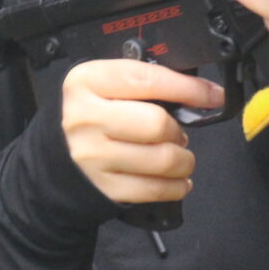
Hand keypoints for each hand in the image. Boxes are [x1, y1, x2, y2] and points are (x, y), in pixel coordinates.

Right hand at [62, 60, 224, 204]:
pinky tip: (176, 179)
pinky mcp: (104, 187)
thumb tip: (199, 92)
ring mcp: (93, 156)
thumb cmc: (91, 115)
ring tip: (178, 157)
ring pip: (163, 160)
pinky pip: (155, 189)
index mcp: (88, 81)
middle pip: (158, 124)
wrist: (55, 156)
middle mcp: (86, 118)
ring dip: (184, 160)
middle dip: (180, 131)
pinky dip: (177, 185)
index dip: (189, 88)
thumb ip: (144, 83)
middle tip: (178, 135)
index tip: (213, 95)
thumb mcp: (105, 85)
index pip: (148, 80)